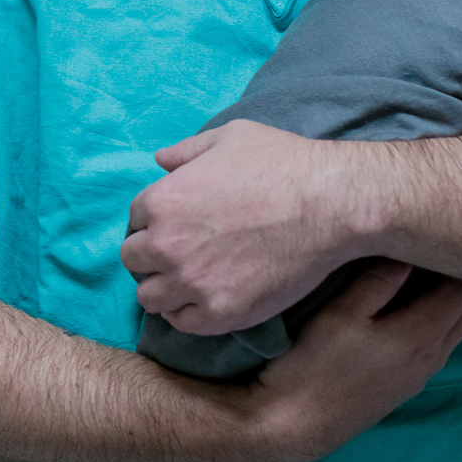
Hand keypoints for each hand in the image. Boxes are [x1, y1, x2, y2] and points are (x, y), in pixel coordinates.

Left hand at [123, 120, 372, 333]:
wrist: (329, 204)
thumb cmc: (282, 163)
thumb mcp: (229, 137)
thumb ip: (187, 150)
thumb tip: (160, 160)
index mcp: (163, 200)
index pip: (134, 219)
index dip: (154, 221)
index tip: (175, 225)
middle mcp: (166, 244)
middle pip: (133, 260)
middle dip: (152, 254)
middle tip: (182, 252)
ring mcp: (192, 282)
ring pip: (150, 298)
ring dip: (164, 288)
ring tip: (189, 281)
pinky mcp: (220, 313)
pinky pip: (181, 323)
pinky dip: (187, 313)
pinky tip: (206, 299)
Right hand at [242, 261, 461, 461]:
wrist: (293, 429)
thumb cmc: (313, 365)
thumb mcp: (341, 313)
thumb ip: (379, 279)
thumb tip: (410, 245)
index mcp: (422, 333)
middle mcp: (432, 356)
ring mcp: (421, 375)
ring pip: (460, 328)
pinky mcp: (406, 386)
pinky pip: (444, 343)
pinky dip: (450, 317)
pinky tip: (436, 306)